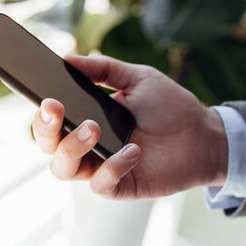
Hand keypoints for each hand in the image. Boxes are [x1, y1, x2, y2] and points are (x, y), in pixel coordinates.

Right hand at [32, 55, 227, 198]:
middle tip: (55, 107)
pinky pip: (101, 184)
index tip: (43, 95)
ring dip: (73, 147)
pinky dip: (112, 167)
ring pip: (64, 169)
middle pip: (49, 147)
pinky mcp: (122, 186)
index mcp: (86, 119)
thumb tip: (68, 58)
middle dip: (46, 129)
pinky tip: (132, 150)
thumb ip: (104, 69)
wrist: (204, 134)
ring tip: (94, 128)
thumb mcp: (137, 78)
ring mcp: (102, 167)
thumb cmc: (170, 106)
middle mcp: (88, 147)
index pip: (52, 121)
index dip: (42, 113)